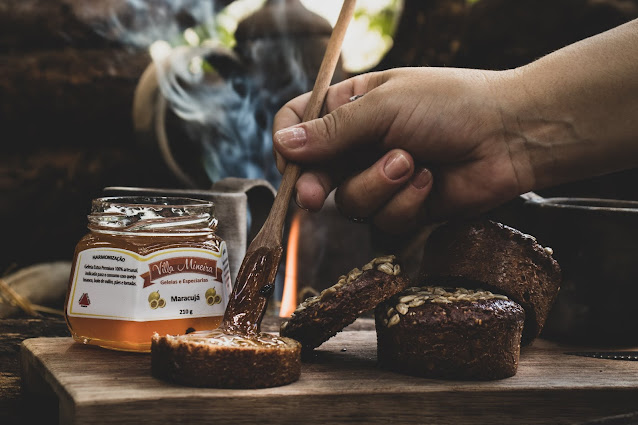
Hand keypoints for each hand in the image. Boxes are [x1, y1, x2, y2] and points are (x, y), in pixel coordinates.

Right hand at [272, 67, 527, 233]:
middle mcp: (359, 144)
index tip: (291, 160)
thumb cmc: (450, 105)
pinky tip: (431, 181)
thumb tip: (282, 143)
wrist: (510, 136)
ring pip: (348, 201)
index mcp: (350, 107)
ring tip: (412, 162)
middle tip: (314, 196)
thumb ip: (332, 130)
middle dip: (315, 185)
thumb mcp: (385, 107)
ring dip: (377, 185)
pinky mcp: (403, 207)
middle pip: (313, 173)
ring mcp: (380, 177)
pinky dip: (406, 202)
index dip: (289, 144)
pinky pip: (383, 219)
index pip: (297, 123)